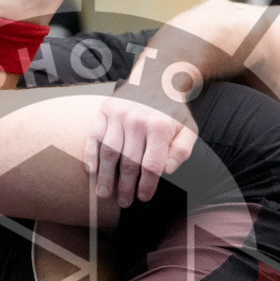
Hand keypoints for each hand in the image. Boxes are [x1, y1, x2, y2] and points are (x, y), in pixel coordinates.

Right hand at [84, 92, 195, 206]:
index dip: (147, 185)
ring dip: (105, 177)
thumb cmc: (172, 110)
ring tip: (104, 194)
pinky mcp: (105, 110)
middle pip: (129, 162)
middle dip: (125, 187)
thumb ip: (182, 150)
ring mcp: (118, 114)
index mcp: (160, 126)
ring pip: (109, 152)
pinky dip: (91, 154)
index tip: (143, 198)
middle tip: (124, 202)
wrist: (158, 78)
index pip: (151, 165)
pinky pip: (94, 136)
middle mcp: (137, 120)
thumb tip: (168, 170)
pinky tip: (92, 170)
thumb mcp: (188, 128)